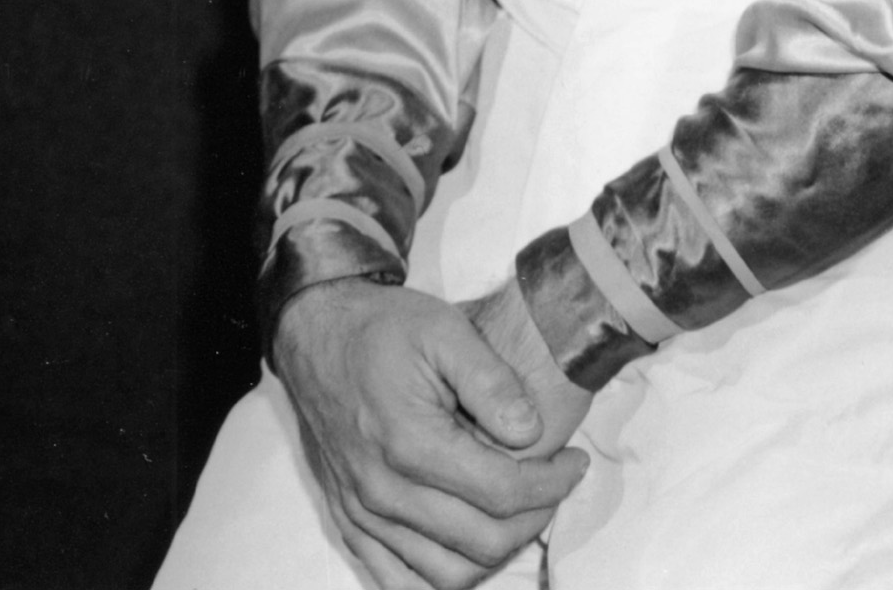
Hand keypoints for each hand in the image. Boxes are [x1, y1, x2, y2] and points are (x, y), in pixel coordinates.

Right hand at [273, 279, 586, 588]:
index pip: (501, 493)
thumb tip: (530, 431)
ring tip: (521, 511)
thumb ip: (492, 380)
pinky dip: (444, 576)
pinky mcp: (350, 523)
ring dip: (496, 552)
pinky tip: (472, 542)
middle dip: (534, 517)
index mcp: (410, 443)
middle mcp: (383, 492)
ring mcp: (363, 515)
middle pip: (481, 542)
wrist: (317, 333)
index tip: (575, 461)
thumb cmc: (383, 327)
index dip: (551, 484)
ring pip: (447, 575)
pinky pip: (399, 582)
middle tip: (556, 483)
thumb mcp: (444, 328)